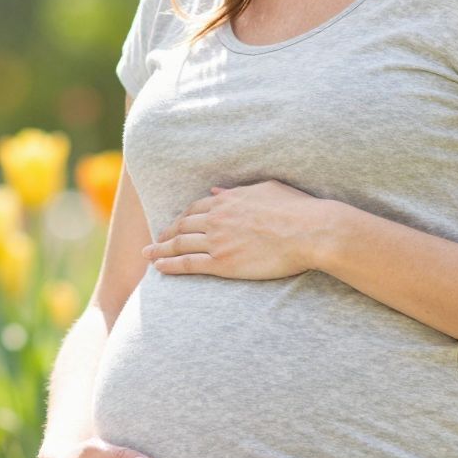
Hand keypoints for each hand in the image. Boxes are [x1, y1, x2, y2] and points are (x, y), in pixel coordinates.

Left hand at [142, 180, 333, 279]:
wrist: (309, 231)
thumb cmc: (296, 209)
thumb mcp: (265, 190)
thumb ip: (237, 192)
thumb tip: (216, 192)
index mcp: (227, 201)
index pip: (194, 209)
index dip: (181, 218)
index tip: (173, 225)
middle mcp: (217, 219)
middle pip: (181, 226)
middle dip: (164, 234)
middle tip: (153, 242)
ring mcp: (218, 241)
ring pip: (180, 245)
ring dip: (160, 250)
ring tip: (148, 256)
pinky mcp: (223, 263)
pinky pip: (188, 264)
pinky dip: (170, 265)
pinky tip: (159, 268)